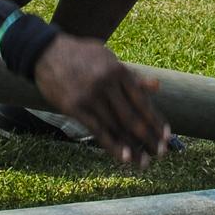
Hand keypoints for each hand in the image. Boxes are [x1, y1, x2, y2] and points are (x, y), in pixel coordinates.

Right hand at [31, 34, 169, 167]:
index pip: (142, 101)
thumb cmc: (82, 55)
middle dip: (149, 137)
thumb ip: (132, 75)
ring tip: (145, 162)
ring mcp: (90, 96)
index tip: (168, 136)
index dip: (156, 120)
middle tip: (162, 153)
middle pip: (132, 117)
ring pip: (116, 127)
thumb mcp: (109, 59)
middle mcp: (106, 84)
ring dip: (133, 147)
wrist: (46, 52)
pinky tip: (124, 157)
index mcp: (118, 70)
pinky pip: (97, 130)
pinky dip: (112, 145)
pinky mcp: (74, 107)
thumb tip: (158, 86)